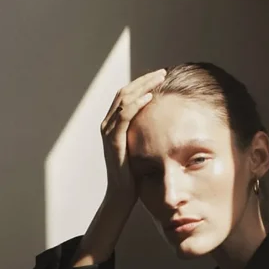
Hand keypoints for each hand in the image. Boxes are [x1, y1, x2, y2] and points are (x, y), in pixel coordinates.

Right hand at [100, 68, 166, 210]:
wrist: (121, 195)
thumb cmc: (133, 177)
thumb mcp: (139, 150)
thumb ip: (143, 135)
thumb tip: (161, 125)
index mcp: (112, 125)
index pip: (125, 96)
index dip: (141, 84)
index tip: (158, 78)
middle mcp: (107, 125)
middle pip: (124, 92)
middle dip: (143, 80)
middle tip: (161, 73)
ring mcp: (108, 132)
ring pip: (124, 99)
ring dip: (142, 86)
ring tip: (159, 79)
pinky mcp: (113, 140)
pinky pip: (124, 115)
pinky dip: (136, 103)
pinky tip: (150, 97)